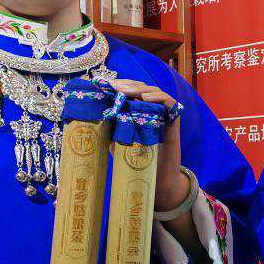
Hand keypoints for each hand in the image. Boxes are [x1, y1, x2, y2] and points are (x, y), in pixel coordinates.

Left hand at [108, 79, 188, 210]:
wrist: (156, 178)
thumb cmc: (137, 160)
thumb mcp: (117, 141)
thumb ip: (109, 128)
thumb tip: (89, 117)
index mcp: (138, 110)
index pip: (130, 90)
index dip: (119, 85)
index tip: (103, 85)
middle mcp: (151, 109)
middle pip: (141, 87)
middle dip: (126, 85)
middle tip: (112, 87)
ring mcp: (163, 113)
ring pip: (154, 91)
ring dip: (139, 89)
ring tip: (125, 92)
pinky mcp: (174, 120)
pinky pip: (170, 102)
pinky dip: (159, 97)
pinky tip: (145, 98)